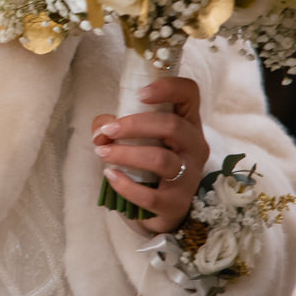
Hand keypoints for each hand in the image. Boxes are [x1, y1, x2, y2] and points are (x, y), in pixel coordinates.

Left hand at [92, 75, 209, 235]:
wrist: (160, 208)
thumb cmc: (147, 163)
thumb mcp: (136, 137)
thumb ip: (115, 124)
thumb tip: (101, 127)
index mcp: (187, 123)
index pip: (190, 94)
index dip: (168, 87)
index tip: (140, 93)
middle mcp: (195, 147)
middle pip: (172, 126)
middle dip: (133, 125)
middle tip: (106, 131)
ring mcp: (189, 177)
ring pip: (161, 160)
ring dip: (125, 154)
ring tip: (102, 152)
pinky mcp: (176, 204)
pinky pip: (151, 196)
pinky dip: (126, 185)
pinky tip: (110, 176)